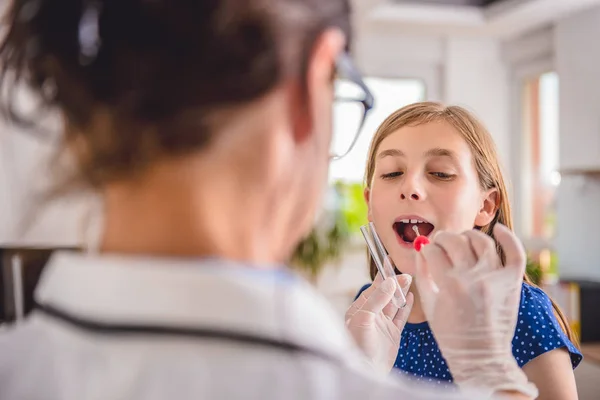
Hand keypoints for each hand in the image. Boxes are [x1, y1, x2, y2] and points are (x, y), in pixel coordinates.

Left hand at [345, 258, 413, 372]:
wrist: (366, 370)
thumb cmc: (359, 344)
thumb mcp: (365, 318)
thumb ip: (377, 299)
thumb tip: (390, 281)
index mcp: (359, 309)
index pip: (373, 288)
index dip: (382, 275)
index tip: (388, 260)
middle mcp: (370, 315)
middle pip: (385, 294)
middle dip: (394, 283)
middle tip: (405, 273)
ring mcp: (382, 324)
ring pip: (394, 303)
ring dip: (401, 292)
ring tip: (409, 279)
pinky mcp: (392, 334)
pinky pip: (400, 317)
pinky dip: (405, 306)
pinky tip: (410, 297)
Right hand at [415, 224, 537, 397]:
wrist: (481, 356)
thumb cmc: (451, 334)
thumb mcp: (429, 304)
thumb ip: (423, 273)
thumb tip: (420, 250)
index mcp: (449, 284)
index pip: (433, 251)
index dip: (426, 249)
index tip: (426, 251)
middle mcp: (473, 278)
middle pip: (455, 241)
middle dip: (442, 238)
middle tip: (440, 243)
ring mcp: (495, 278)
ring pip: (481, 241)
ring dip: (468, 235)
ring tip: (462, 240)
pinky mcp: (512, 282)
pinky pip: (514, 252)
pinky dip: (508, 237)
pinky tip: (497, 229)